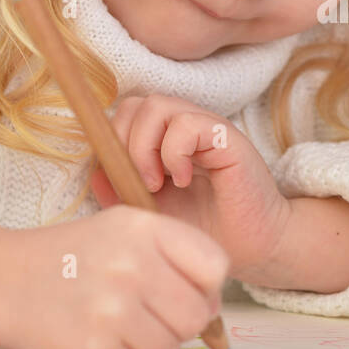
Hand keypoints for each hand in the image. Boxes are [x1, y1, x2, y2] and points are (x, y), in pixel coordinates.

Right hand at [0, 205, 229, 348]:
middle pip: (198, 313)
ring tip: (123, 319)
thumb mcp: (125, 228)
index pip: (215, 266)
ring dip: (155, 339)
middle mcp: (130, 266)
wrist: (5, 280)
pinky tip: (102, 332)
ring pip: (172, 344)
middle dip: (184, 319)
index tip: (188, 288)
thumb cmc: (76, 255)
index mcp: (144, 228)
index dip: (208, 285)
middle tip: (154, 311)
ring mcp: (111, 309)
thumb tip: (215, 304)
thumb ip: (177, 253)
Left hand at [90, 94, 291, 279]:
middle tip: (140, 183)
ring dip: (145, 147)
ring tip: (158, 183)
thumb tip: (96, 170)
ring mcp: (206, 128)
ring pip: (155, 105)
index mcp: (164, 138)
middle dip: (124, 143)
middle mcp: (184, 126)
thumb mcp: (151, 212)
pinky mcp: (226, 137)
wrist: (252, 245)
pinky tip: (184, 180)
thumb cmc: (205, 228)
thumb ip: (121, 190)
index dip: (113, 141)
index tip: (122, 181)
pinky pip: (187, 125)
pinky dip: (175, 154)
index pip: (124, 114)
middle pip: (134, 103)